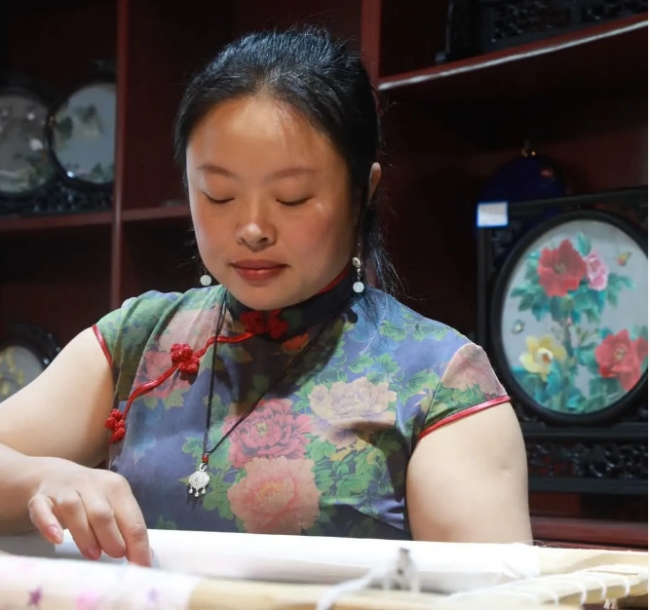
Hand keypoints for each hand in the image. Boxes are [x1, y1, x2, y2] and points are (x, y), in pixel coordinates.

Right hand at [26, 458, 150, 565]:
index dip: (137, 544)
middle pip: (102, 513)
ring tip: (93, 555)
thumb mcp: (114, 504)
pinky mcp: (40, 498)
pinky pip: (42, 509)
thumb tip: (143, 557)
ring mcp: (64, 490)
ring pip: (73, 509)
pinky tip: (57, 539)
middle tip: (115, 556)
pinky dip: (48, 524)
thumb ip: (127, 527)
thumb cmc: (92, 497)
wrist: (55, 475)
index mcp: (115, 487)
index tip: (140, 565)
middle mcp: (91, 484)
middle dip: (111, 538)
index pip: (132, 517)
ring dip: (84, 535)